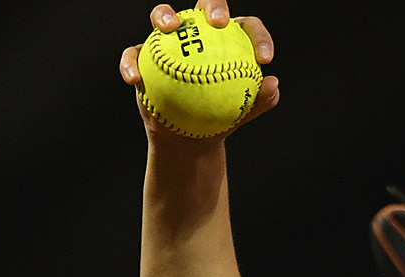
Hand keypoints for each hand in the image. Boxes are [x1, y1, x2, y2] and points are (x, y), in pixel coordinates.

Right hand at [119, 3, 280, 143]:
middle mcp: (198, 31)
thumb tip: (273, 84)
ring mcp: (169, 41)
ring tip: (170, 28)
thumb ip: (262, 99)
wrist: (190, 136)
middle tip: (219, 22)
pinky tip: (134, 79)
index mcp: (229, 38)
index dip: (258, 36)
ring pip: (162, 15)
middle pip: (204, 5)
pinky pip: (134, 55)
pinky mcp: (144, 56)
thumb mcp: (245, 113)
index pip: (246, 27)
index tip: (264, 58)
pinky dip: (131, 64)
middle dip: (213, 4)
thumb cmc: (221, 118)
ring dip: (164, 15)